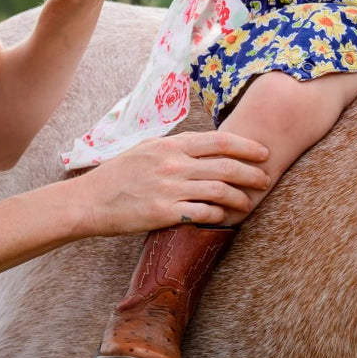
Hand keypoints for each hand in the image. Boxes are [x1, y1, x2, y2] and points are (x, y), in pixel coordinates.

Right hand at [69, 132, 271, 234]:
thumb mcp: (146, 148)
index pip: (218, 141)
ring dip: (239, 197)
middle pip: (225, 166)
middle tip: (266, 179)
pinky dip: (218, 214)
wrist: (90, 200)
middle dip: (251, 173)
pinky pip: (202, 212)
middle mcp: (172, 164)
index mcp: (170, 145)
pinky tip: (223, 216)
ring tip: (248, 203)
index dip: (245, 146)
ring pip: (218, 190)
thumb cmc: (118, 174)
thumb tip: (201, 145)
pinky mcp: (163, 213)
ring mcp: (169, 188)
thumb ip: (174, 147)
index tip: (262, 152)